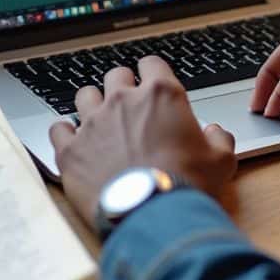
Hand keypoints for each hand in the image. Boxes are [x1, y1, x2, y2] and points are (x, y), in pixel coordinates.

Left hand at [49, 56, 236, 225]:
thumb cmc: (186, 185)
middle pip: (115, 75)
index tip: (153, 82)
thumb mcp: (221, 162)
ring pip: (84, 95)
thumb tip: (216, 133)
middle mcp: (123, 101)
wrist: (151, 214)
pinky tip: (73, 141)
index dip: (153, 72)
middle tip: (128, 104)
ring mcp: (93, 123)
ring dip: (92, 104)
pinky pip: (58, 129)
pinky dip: (65, 133)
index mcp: (161, 96)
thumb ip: (219, 140)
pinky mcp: (71, 149)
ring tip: (99, 120)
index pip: (152, 64)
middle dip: (122, 85)